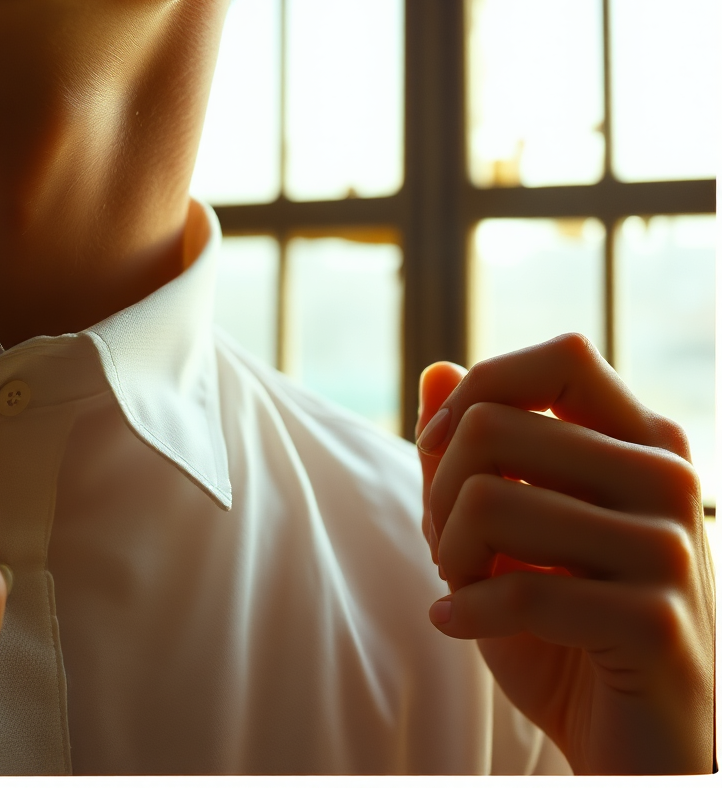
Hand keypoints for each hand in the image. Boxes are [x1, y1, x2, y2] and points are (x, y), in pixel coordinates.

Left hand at [415, 334, 714, 773]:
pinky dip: (464, 612)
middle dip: (440, 492)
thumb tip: (434, 369)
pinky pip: (520, 591)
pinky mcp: (657, 623)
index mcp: (642, 443)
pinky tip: (454, 624)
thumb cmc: (561, 624)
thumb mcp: (503, 528)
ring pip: (491, 502)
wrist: (632, 746)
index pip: (562, 358)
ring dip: (447, 555)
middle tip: (447, 544)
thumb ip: (471, 447)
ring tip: (459, 584)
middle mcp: (668, 480)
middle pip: (496, 428)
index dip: (481, 389)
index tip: (438, 446)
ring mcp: (671, 550)